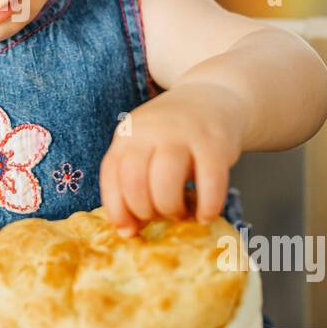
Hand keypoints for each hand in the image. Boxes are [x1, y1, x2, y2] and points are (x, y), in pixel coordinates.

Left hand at [99, 83, 246, 234]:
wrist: (214, 96)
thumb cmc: (174, 135)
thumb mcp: (145, 146)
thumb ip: (133, 181)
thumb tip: (128, 232)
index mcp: (128, 133)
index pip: (111, 174)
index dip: (117, 209)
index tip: (129, 230)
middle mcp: (150, 130)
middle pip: (134, 181)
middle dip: (145, 211)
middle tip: (161, 216)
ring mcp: (183, 134)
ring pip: (165, 183)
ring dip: (171, 209)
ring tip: (181, 213)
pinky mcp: (215, 142)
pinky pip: (209, 183)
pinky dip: (207, 207)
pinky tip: (206, 215)